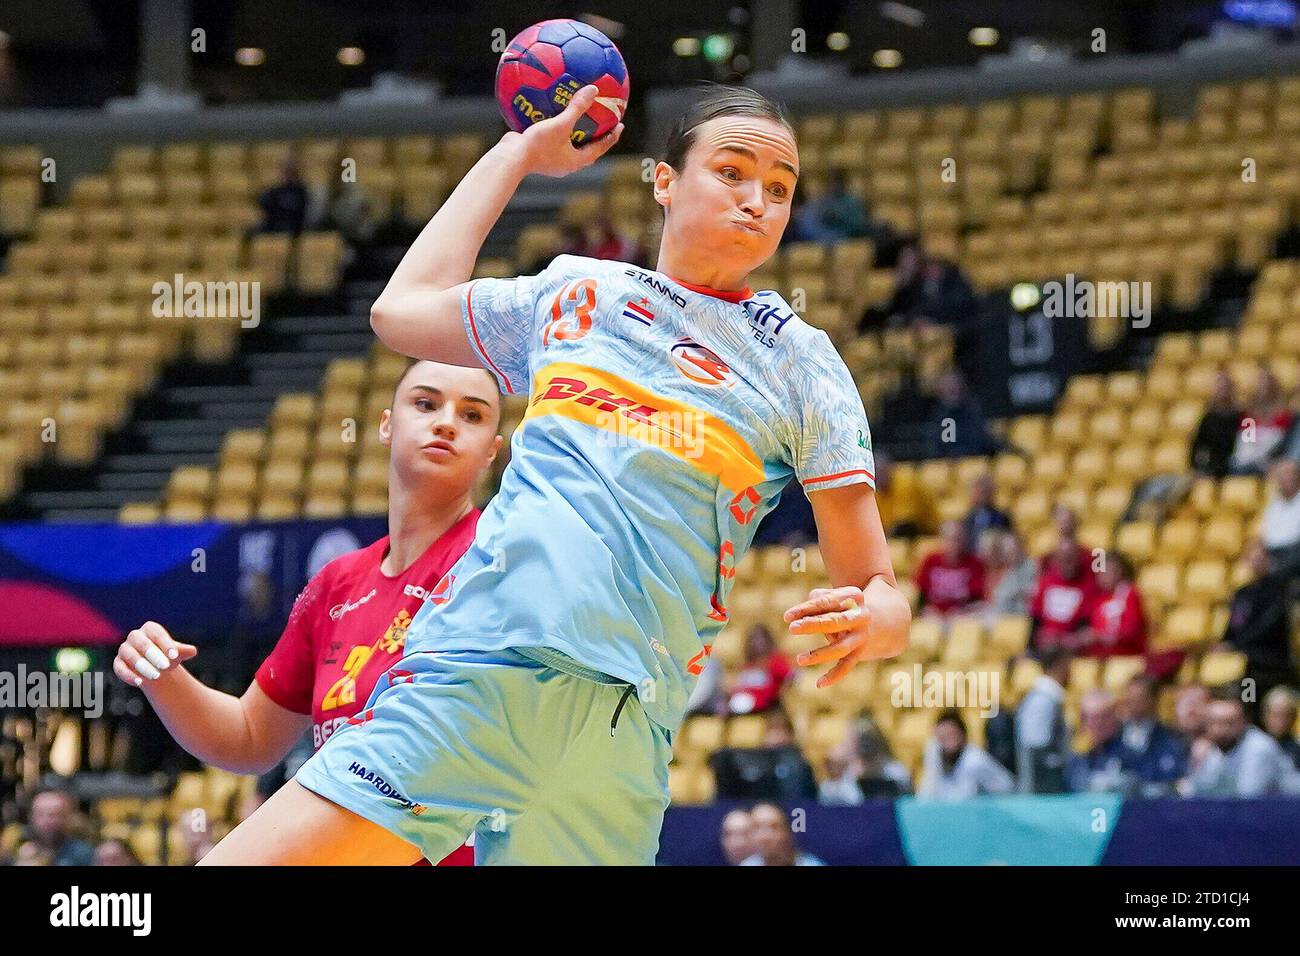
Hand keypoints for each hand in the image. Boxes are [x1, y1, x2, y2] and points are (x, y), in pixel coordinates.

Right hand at [113, 621, 196, 686]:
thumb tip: (192, 651)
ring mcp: (125, 649)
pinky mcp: (118, 663)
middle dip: (153, 654)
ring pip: (130, 655)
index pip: (157, 634)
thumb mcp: (177, 653)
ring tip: (156, 676)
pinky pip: (119, 668)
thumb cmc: (168, 656)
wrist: (156, 668)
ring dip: (143, 666)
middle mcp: (135, 636)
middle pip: (142, 642)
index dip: (166, 645)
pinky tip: (139, 683)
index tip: (174, 656)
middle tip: (165, 666)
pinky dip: (128, 676)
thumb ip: (183, 651)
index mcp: (150, 629)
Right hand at [504, 84, 623, 177]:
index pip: (599, 148)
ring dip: (576, 134)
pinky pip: (553, 140)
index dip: (611, 137)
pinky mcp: (539, 155)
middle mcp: (565, 163)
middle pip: (587, 149)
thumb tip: (593, 89)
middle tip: (605, 123)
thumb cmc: (538, 144)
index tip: (620, 125)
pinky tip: (551, 114)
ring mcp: (552, 160)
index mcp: (575, 161)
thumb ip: (577, 107)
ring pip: (569, 146)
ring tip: (580, 119)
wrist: (510, 158)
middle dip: (596, 137)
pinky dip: (557, 128)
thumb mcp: (561, 124)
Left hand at [784, 584, 908, 687]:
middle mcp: (860, 617)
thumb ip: (821, 599)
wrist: (889, 618)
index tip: (787, 617)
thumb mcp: (839, 596)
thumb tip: (806, 606)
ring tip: (800, 659)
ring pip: (841, 647)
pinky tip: (819, 683)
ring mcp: (862, 636)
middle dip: (813, 624)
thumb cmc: (852, 605)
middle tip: (792, 628)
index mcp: (854, 597)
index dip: (805, 609)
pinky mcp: (862, 651)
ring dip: (820, 654)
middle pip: (834, 621)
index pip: (827, 602)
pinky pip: (848, 665)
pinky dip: (835, 675)